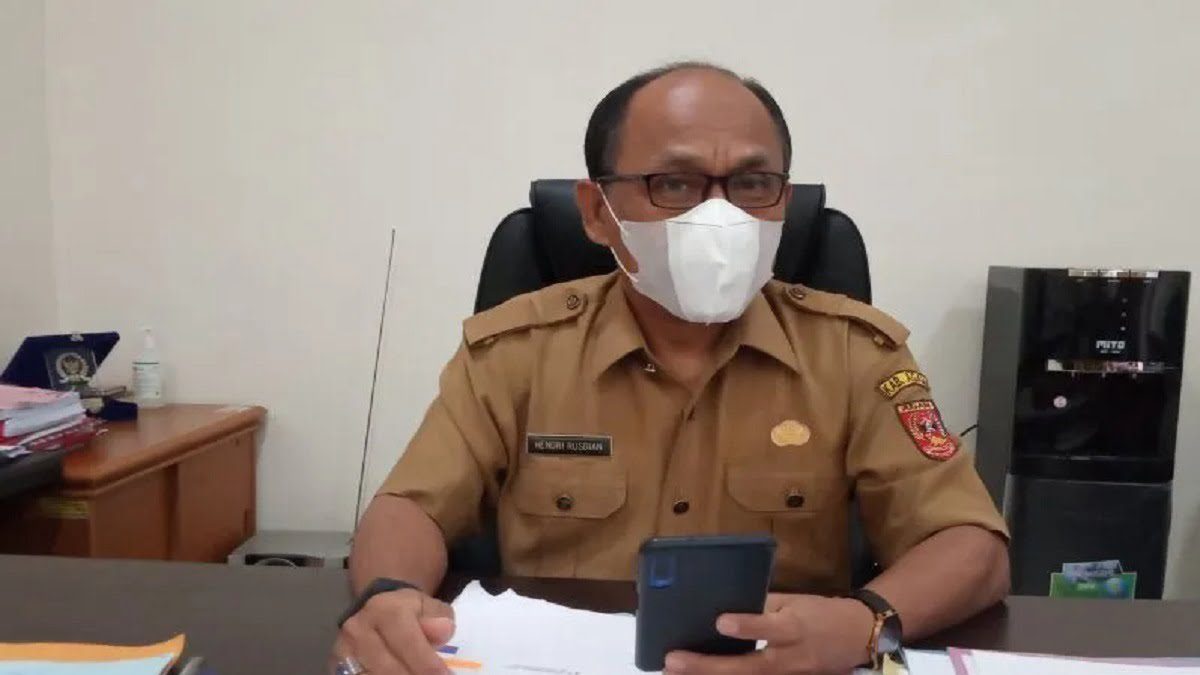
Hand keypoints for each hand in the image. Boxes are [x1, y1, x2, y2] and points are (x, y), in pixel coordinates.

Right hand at [331, 588, 455, 674]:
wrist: (375, 611)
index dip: (427, 664)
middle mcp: (358, 629)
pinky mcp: (337, 668)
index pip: (406, 641)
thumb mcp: (428, 607)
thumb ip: (438, 618)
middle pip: (387, 667)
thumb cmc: (408, 612)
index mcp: (384, 610)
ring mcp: (343, 652)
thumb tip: (442, 631)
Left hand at [663, 593, 873, 674]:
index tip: (720, 622)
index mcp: (794, 627)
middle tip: (674, 661)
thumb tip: (726, 602)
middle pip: (748, 667)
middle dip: (709, 667)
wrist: (857, 637)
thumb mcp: (795, 601)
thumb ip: (763, 605)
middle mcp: (789, 657)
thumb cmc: (819, 613)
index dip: (747, 626)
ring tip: (675, 673)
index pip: (769, 628)